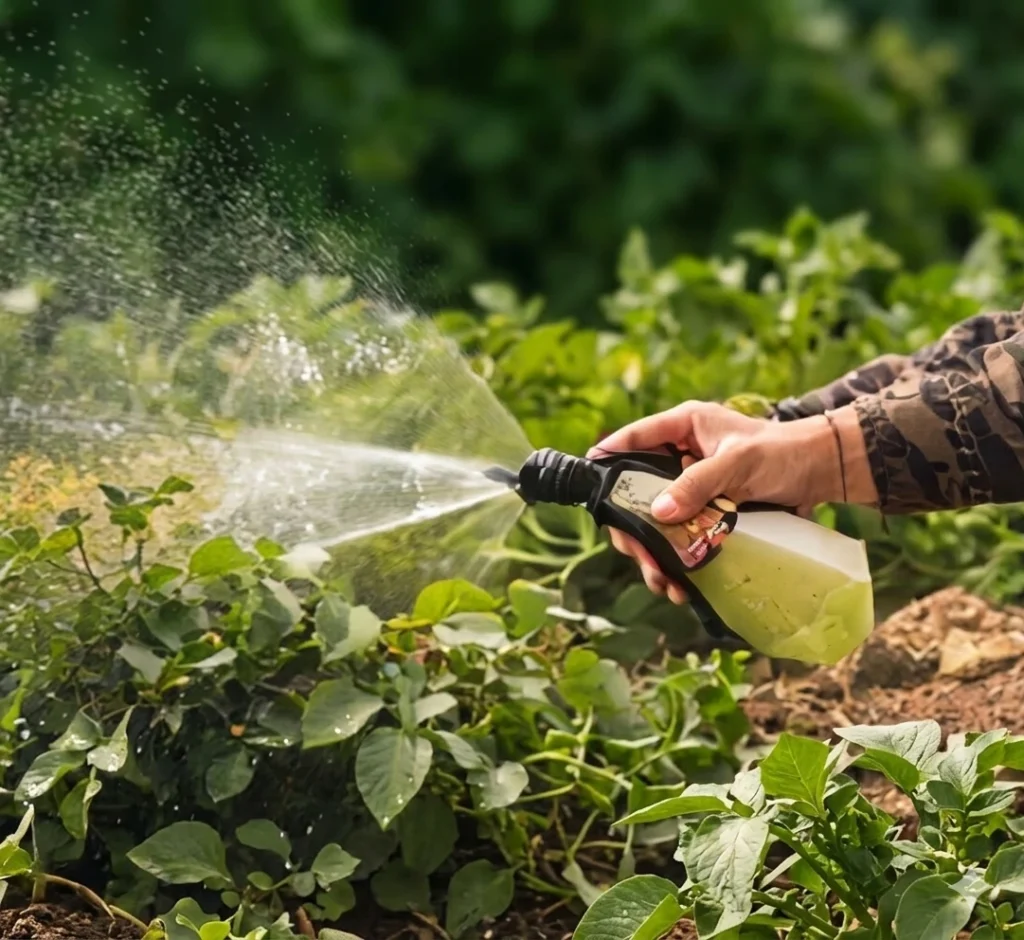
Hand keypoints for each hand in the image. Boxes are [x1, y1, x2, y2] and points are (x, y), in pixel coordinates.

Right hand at [588, 401, 874, 603]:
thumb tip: (659, 513)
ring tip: (663, 583)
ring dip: (653, 555)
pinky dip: (675, 562)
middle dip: (632, 530)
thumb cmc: (783, 453)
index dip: (607, 459)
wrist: (823, 473)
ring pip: (655, 523)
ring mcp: (692, 489)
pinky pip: (680, 539)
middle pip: (635, 493)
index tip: (588, 484)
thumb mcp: (738, 463)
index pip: (632, 439)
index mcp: (681, 428)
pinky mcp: (708, 514)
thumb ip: (698, 484)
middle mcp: (679, 458)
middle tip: (638, 557)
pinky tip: (680, 585)